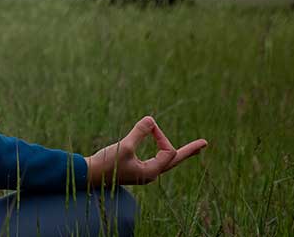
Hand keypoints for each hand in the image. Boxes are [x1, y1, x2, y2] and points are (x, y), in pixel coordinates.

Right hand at [85, 116, 207, 185]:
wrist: (89, 175)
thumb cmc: (106, 164)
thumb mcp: (124, 146)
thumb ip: (139, 132)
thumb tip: (152, 119)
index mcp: (152, 171)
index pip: (169, 150)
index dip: (161, 136)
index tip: (148, 126)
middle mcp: (151, 173)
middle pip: (175, 160)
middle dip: (189, 151)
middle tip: (204, 143)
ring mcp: (144, 172)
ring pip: (166, 160)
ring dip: (176, 152)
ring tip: (193, 149)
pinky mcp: (136, 169)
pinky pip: (155, 159)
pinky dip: (161, 151)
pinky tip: (162, 149)